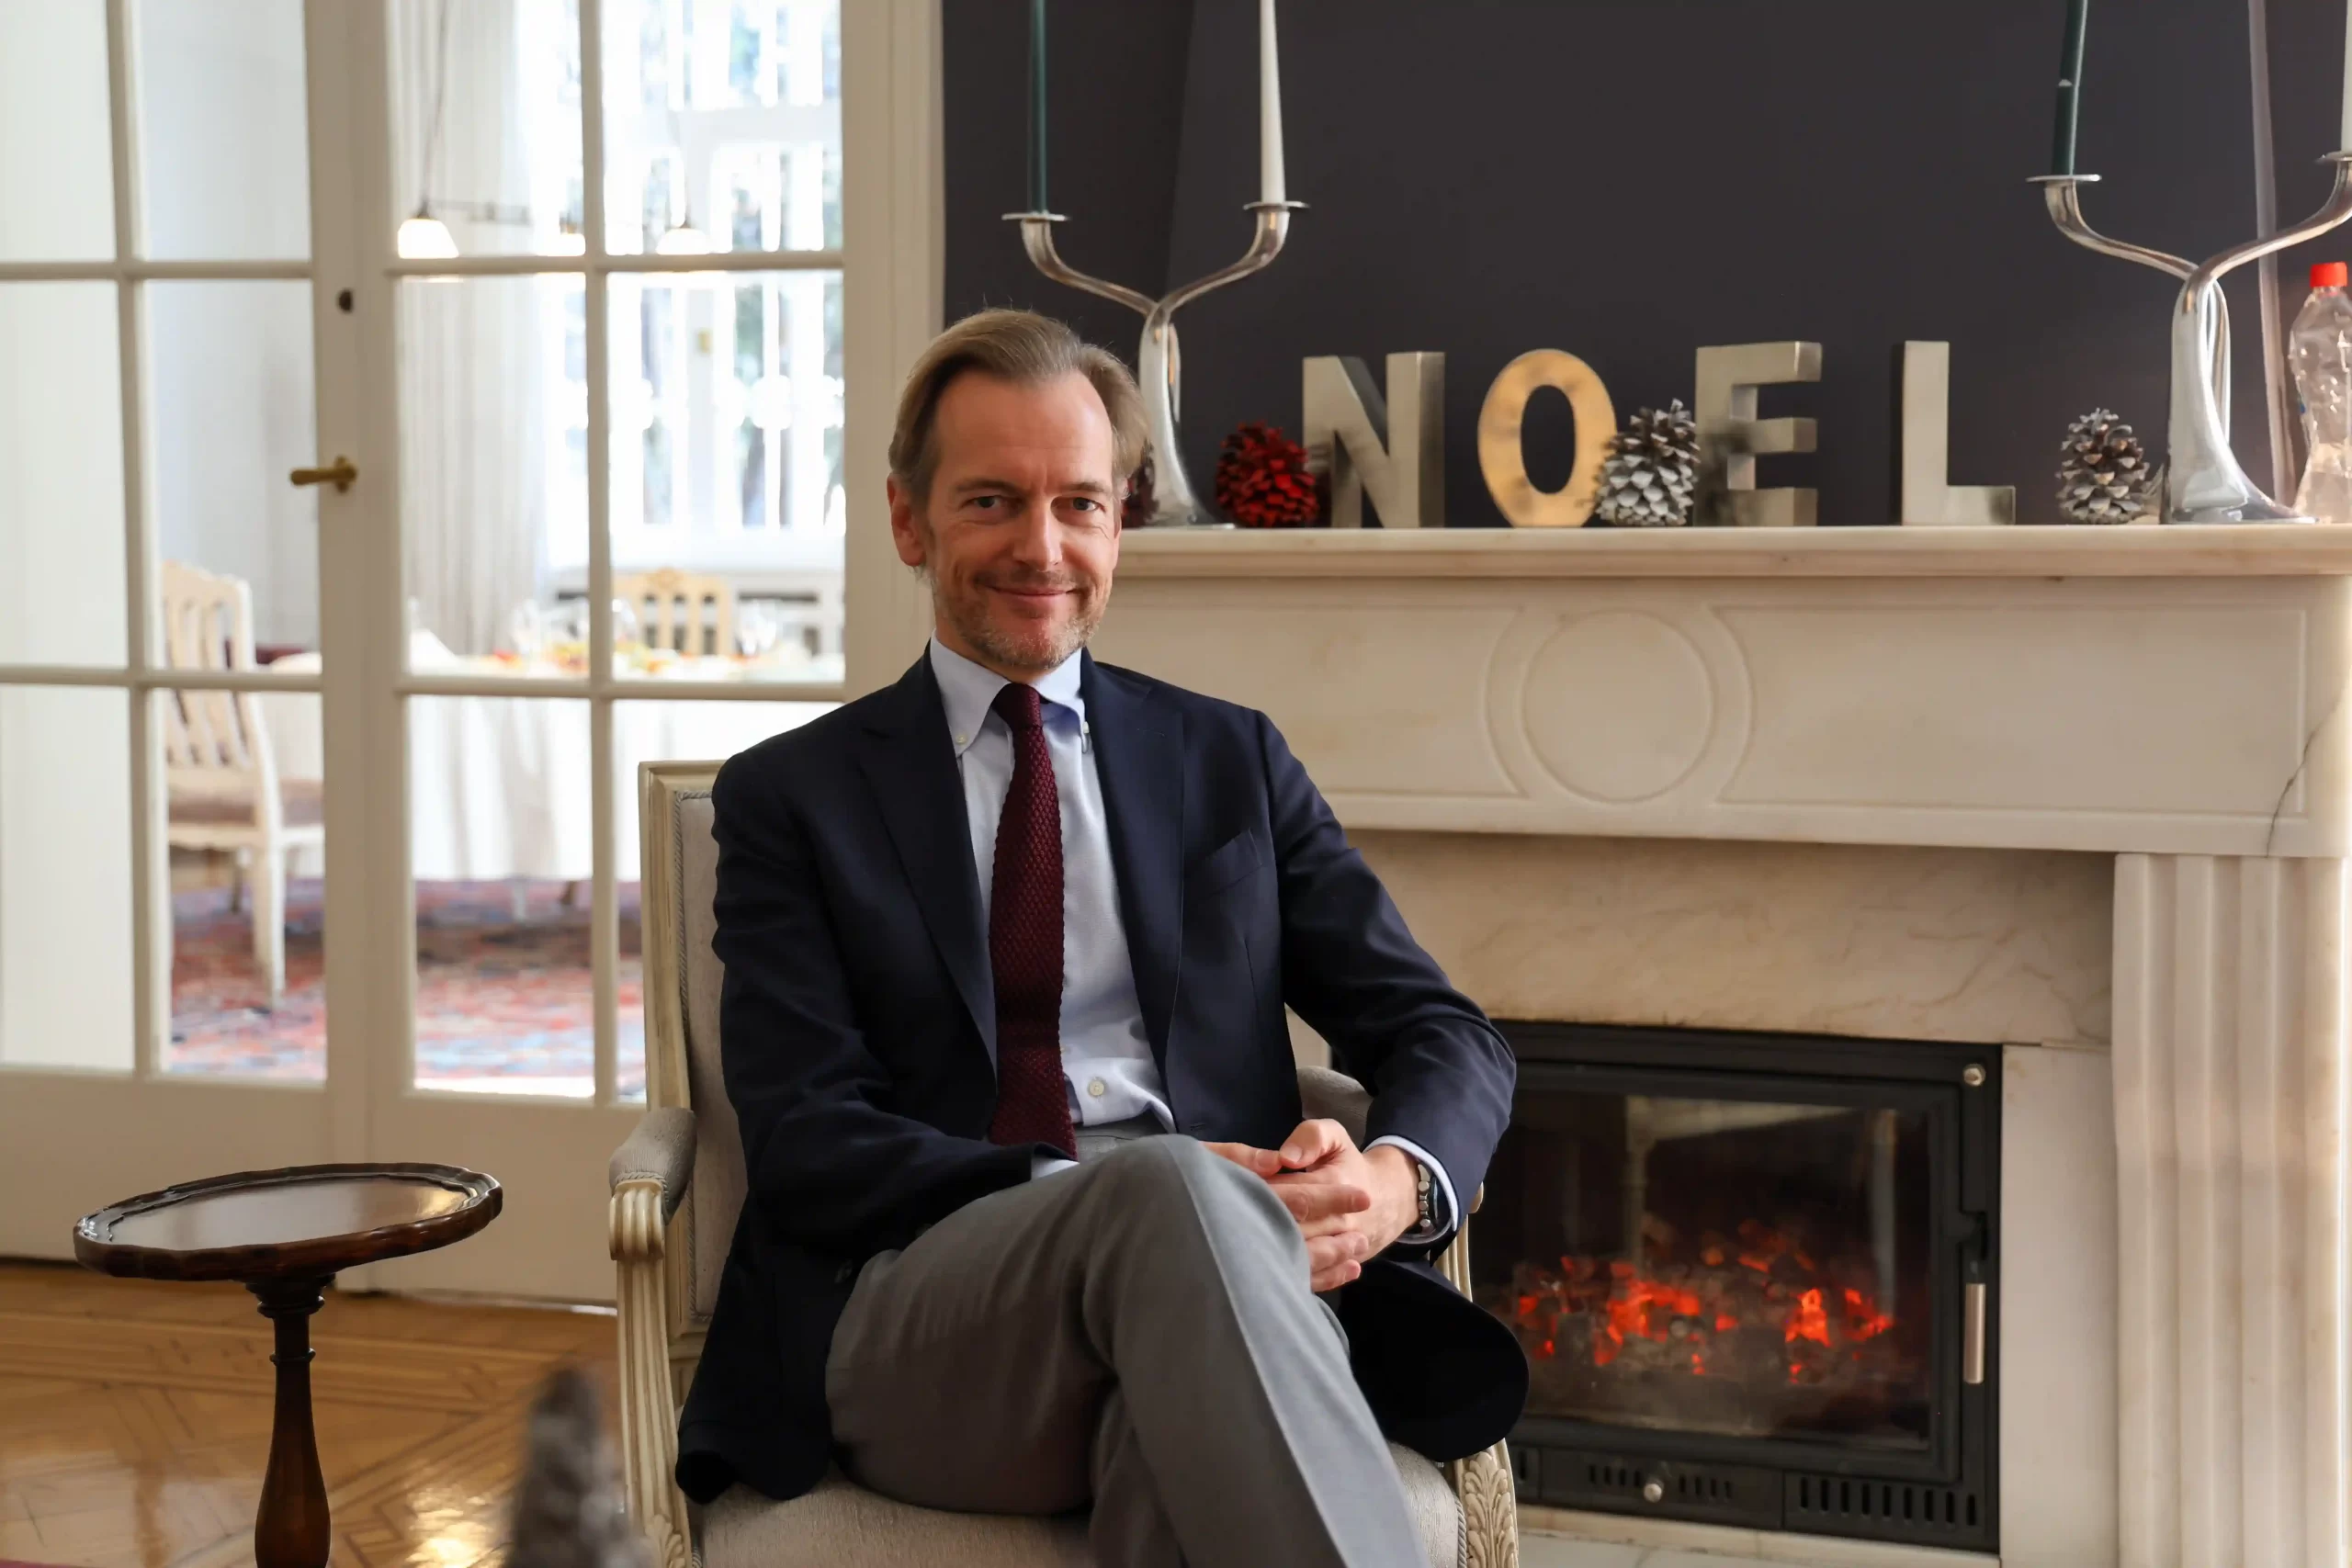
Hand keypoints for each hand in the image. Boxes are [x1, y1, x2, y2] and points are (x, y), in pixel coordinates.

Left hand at [1204, 1121, 1419, 1291]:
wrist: (1386, 1201)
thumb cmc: (1347, 1165)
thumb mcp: (1335, 1138)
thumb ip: (1313, 1137)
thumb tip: (1285, 1157)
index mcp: (1332, 1183)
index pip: (1291, 1191)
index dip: (1259, 1193)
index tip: (1230, 1191)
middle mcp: (1335, 1221)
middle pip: (1291, 1227)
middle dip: (1257, 1226)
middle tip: (1221, 1225)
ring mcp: (1334, 1247)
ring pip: (1301, 1257)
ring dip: (1272, 1255)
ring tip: (1240, 1250)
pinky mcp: (1329, 1266)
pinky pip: (1312, 1278)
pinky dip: (1289, 1276)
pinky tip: (1268, 1274)